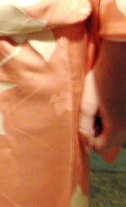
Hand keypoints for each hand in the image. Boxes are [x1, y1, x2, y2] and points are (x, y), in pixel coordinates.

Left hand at [79, 39, 125, 158]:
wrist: (122, 59)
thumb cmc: (102, 79)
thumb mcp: (87, 103)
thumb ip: (84, 127)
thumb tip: (85, 145)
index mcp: (117, 130)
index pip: (99, 147)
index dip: (89, 135)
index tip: (86, 118)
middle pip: (110, 139)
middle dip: (100, 127)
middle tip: (95, 106)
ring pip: (118, 129)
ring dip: (109, 119)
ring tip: (105, 100)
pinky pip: (124, 120)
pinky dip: (117, 113)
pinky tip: (114, 97)